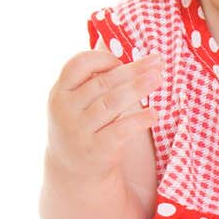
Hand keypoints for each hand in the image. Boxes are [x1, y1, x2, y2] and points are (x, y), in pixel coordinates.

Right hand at [46, 49, 162, 182]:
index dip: (103, 58)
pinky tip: (154, 113)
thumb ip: (91, 78)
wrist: (72, 172)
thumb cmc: (82, 125)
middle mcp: (65, 110)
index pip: (78, 64)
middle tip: (157, 61)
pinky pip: (121, 130)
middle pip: (102, 83)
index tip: (123, 60)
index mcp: (60, 92)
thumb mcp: (76, 101)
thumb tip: (114, 45)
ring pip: (112, 103)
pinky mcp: (96, 151)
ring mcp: (79, 131)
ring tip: (158, 79)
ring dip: (138, 88)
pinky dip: (139, 120)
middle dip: (133, 70)